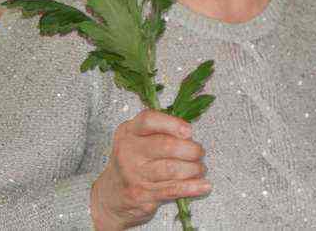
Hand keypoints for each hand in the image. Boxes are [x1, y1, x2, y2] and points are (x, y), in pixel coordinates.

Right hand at [90, 109, 209, 230]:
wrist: (110, 196)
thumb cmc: (134, 161)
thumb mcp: (139, 139)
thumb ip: (161, 131)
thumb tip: (191, 134)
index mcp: (129, 131)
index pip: (148, 120)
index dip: (172, 124)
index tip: (189, 131)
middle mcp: (128, 151)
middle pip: (167, 146)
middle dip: (191, 150)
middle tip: (199, 153)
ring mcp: (133, 174)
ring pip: (172, 169)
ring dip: (194, 169)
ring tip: (199, 169)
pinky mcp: (141, 195)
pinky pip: (172, 190)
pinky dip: (192, 187)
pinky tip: (204, 186)